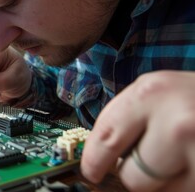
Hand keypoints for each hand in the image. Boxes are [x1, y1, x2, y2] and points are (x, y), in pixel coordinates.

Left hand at [81, 70, 194, 190]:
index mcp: (152, 93)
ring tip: (185, 157)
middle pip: (132, 177)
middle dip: (138, 175)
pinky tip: (194, 165)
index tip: (91, 172)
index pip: (104, 138)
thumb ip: (130, 120)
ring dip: (167, 184)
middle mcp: (177, 122)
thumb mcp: (162, 92)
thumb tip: (101, 158)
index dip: (93, 162)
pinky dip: (186, 185)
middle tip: (156, 159)